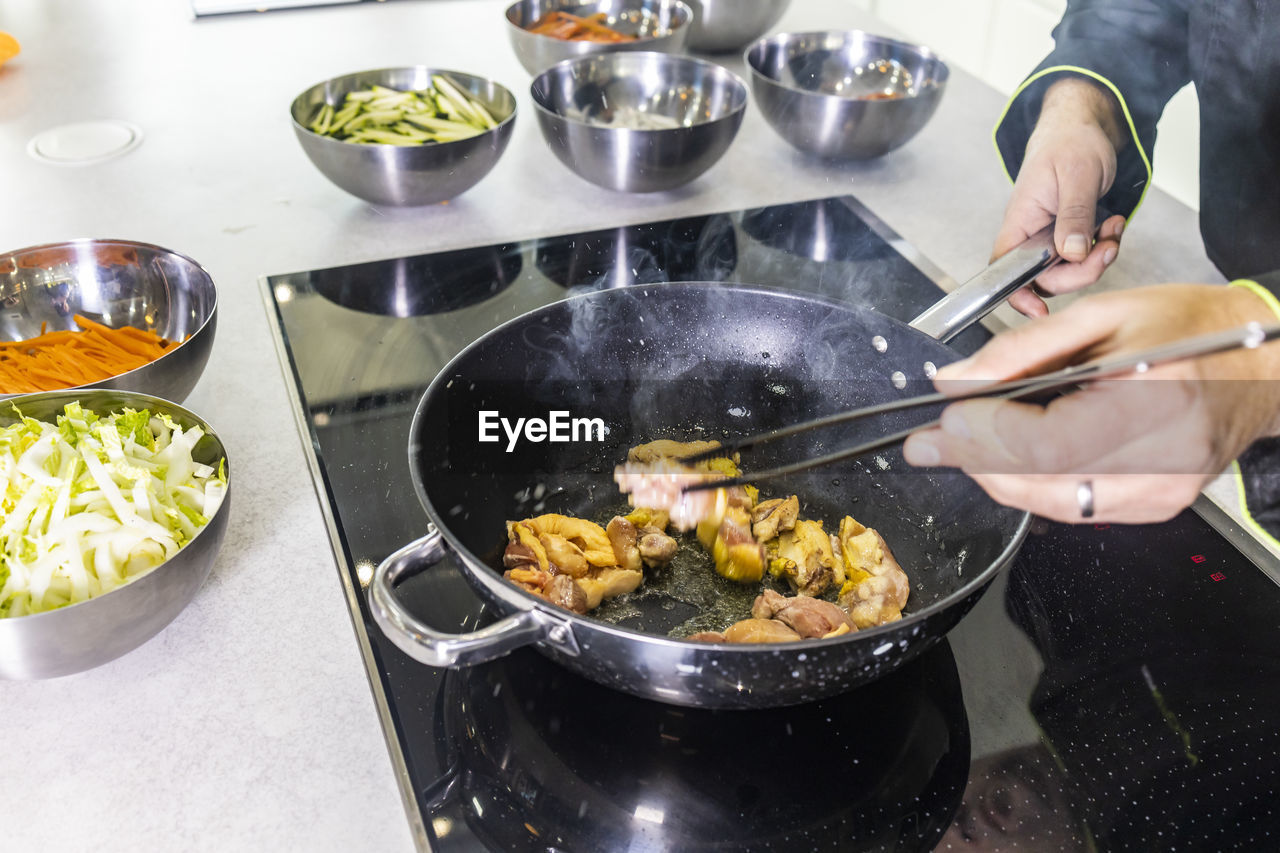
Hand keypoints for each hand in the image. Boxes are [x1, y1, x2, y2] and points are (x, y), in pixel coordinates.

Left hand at [903, 284, 1279, 523]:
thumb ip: (1021, 351)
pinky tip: (1015, 459)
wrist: (1258, 364)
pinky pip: (1077, 508)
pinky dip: (1035, 486)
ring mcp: (1165, 488)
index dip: (985, 438)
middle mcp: (1165, 452)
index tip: (941, 423)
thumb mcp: (1100, 315)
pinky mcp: (1158, 506)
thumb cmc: (1189, 328)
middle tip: (931, 442)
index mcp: (1155, 393)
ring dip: (999, 476)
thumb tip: (956, 382)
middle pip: (1043, 480)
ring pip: (1052, 503)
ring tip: (967, 446)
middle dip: (975, 460)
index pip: (1048, 442)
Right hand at [997, 77, 1128, 317]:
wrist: (1085, 126)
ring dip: (1098, 257)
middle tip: (1106, 247)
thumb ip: (1074, 217)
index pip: (1006, 269)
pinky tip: (1112, 225)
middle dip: (1082, 271)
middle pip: (1046, 279)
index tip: (1038, 310)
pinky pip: (1085, 258)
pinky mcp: (1070, 236)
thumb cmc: (1071, 141)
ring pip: (1069, 270)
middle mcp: (1032, 236)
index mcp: (1020, 222)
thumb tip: (1072, 254)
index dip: (1018, 294)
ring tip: (1112, 227)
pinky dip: (1104, 246)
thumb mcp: (1077, 176)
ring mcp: (1052, 238)